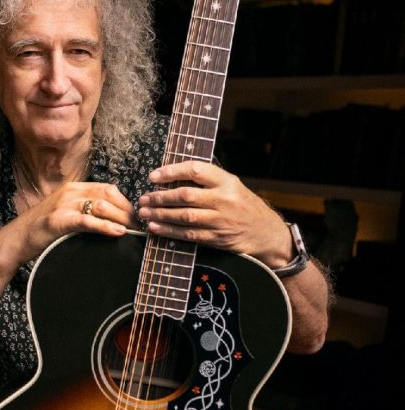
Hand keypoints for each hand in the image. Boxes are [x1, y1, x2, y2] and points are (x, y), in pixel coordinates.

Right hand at [14, 181, 137, 263]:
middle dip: (128, 211)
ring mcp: (63, 204)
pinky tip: (117, 233)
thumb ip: (86, 212)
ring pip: (101, 205)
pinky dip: (104, 226)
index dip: (127, 203)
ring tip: (133, 231)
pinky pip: (86, 220)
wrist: (16, 241)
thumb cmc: (43, 231)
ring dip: (121, 218)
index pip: (109, 189)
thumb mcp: (67, 215)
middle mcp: (70, 192)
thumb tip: (114, 222)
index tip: (138, 219)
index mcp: (74, 188)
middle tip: (140, 228)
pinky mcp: (58, 220)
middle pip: (108, 195)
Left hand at [137, 161, 293, 267]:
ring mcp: (220, 220)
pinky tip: (156, 228)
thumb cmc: (244, 206)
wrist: (266, 233)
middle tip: (144, 198)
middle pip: (186, 196)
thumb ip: (208, 180)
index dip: (172, 171)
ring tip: (144, 212)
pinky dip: (170, 231)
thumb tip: (172, 175)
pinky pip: (189, 234)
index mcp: (227, 181)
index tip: (153, 176)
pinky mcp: (217, 238)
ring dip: (161, 215)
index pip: (196, 170)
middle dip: (160, 197)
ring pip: (184, 216)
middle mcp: (224, 199)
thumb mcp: (232, 185)